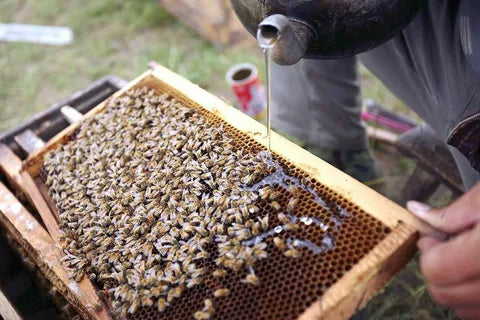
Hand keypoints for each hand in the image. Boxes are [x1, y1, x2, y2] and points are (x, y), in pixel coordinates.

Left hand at [407, 183, 479, 319]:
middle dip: (438, 270)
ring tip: (468, 259)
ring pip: (463, 310)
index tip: (434, 238)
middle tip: (450, 247)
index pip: (435, 270)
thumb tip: (415, 210)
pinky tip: (478, 272)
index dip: (428, 251)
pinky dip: (474, 298)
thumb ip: (451, 212)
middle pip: (444, 294)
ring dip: (456, 288)